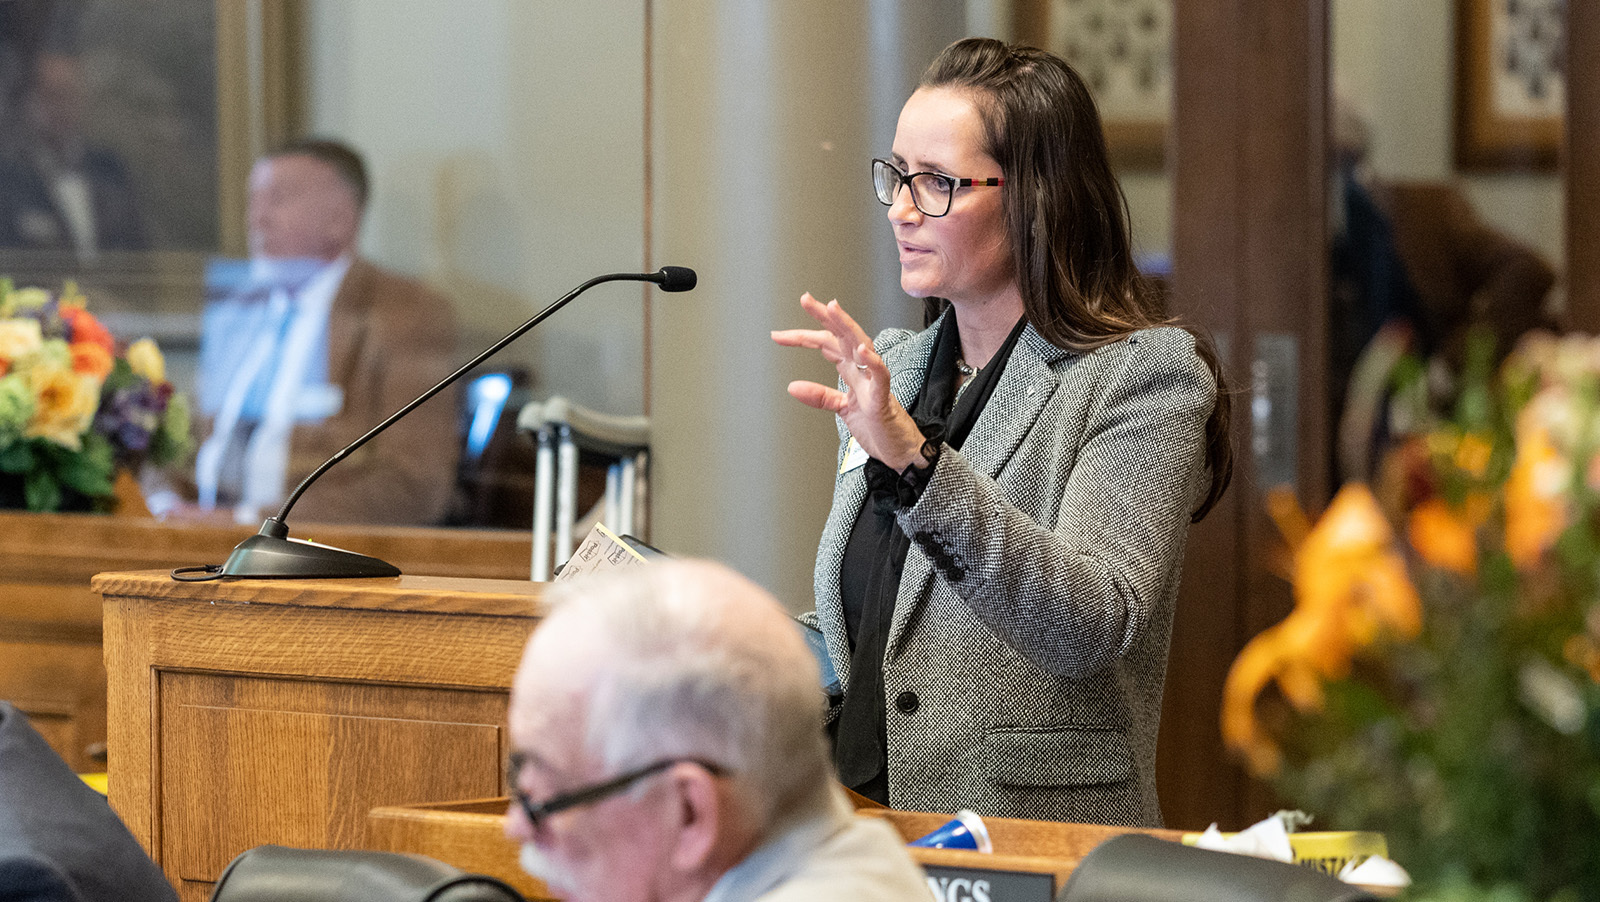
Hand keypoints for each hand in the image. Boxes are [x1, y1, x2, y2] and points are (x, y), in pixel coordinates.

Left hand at [772, 293, 927, 470]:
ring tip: (833, 309)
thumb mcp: (841, 409)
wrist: (899, 450)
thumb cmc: (877, 427)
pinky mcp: (883, 398)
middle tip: (805, 299)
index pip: (826, 344)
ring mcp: (874, 382)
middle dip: (825, 317)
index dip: (803, 337)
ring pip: (862, 345)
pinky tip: (863, 350)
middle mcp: (863, 370)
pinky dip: (873, 362)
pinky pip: (880, 376)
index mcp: (852, 371)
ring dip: (848, 327)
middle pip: (843, 336)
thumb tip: (792, 386)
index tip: (778, 335)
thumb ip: (820, 396)